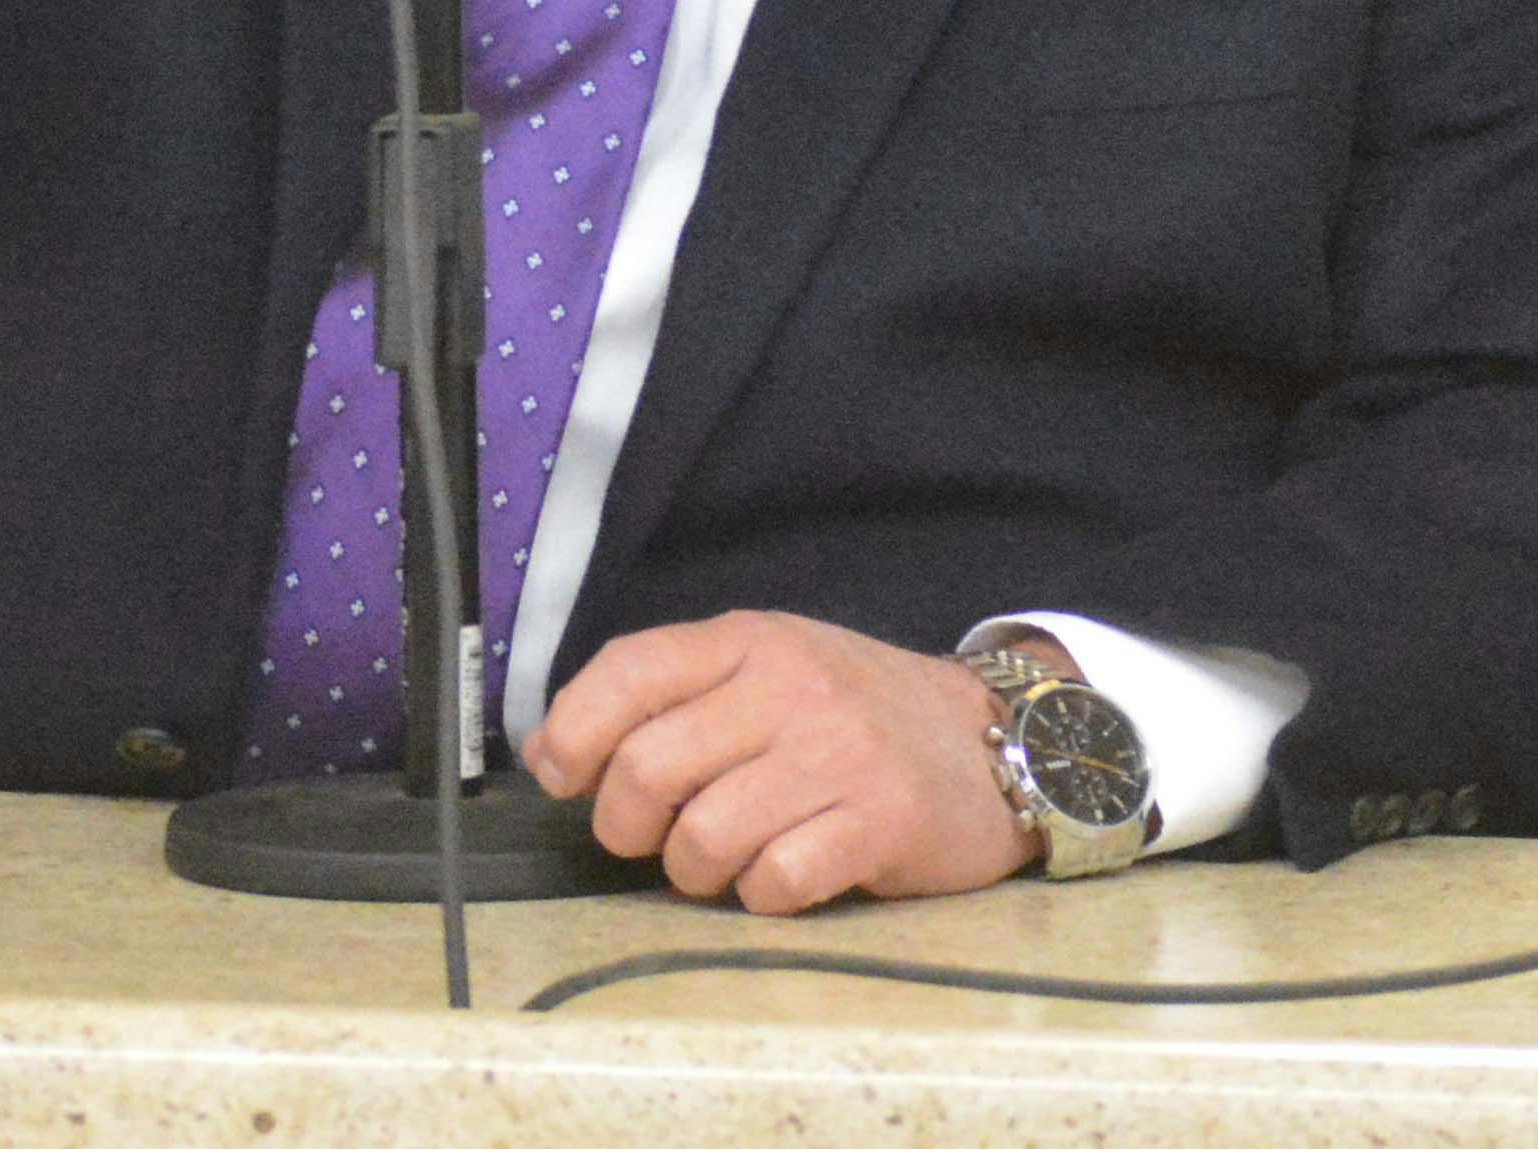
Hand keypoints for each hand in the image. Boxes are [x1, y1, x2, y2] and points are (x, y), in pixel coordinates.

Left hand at [520, 611, 1041, 912]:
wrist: (991, 742)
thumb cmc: (855, 715)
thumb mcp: (765, 675)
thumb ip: (666, 701)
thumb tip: (546, 755)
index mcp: (752, 641)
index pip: (629, 669)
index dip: (572, 731)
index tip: (562, 777)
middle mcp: (791, 687)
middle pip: (648, 768)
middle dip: (628, 823)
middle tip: (656, 836)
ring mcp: (838, 753)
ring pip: (702, 837)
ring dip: (698, 871)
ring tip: (731, 858)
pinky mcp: (880, 821)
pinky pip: (774, 883)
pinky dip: (764, 895)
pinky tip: (789, 873)